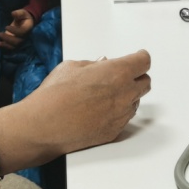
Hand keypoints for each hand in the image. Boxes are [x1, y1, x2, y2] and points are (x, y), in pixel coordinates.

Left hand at [0, 8, 34, 49]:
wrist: (26, 23)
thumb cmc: (23, 17)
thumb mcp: (22, 12)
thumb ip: (18, 13)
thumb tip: (13, 13)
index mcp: (27, 29)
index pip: (22, 32)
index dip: (14, 31)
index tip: (6, 27)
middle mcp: (25, 37)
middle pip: (17, 41)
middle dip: (7, 38)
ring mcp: (20, 41)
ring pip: (14, 46)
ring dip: (5, 45)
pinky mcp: (16, 43)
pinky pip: (11, 47)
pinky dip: (5, 47)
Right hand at [0, 50, 152, 170]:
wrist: (43, 126)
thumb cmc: (54, 95)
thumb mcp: (72, 67)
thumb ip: (93, 65)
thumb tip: (102, 65)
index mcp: (117, 72)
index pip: (143, 61)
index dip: (140, 58)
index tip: (138, 57)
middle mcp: (125, 94)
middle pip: (145, 82)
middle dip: (136, 77)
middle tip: (123, 76)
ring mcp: (121, 115)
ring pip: (135, 102)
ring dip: (127, 96)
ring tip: (106, 96)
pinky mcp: (114, 131)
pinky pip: (124, 119)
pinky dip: (117, 113)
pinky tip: (100, 111)